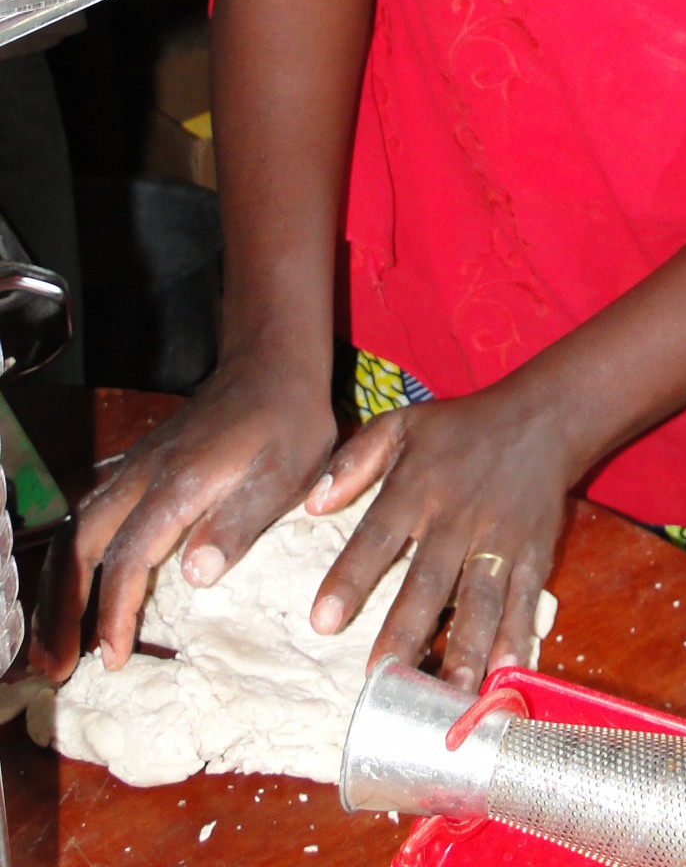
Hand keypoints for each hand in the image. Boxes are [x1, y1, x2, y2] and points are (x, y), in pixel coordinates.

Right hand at [29, 350, 336, 682]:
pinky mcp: (138, 464)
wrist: (272, 362)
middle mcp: (143, 474)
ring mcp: (136, 466)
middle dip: (61, 607)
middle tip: (58, 664)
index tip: (111, 657)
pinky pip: (88, 512)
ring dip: (58, 583)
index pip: (128, 557)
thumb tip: (195, 576)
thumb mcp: (284, 474)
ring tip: (56, 637)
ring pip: (75, 527)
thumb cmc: (287, 422)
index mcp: (178, 484)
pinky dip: (71, 554)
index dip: (115, 611)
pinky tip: (73, 583)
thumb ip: (239, 524)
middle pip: (79, 543)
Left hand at [305, 380, 572, 690]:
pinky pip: (526, 598)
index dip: (351, 577)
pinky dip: (516, 636)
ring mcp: (501, 537)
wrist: (542, 418)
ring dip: (464, 647)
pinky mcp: (535, 551)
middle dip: (405, 629)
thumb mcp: (402, 425)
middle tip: (380, 676)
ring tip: (448, 694)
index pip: (378, 534)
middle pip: (429, 578)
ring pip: (480, 597)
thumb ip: (354, 461)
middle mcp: (459, 515)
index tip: (323, 622)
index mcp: (418, 484)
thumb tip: (312, 505)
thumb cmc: (461, 427)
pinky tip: (505, 672)